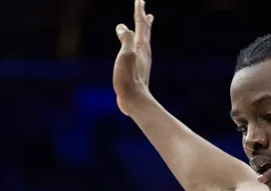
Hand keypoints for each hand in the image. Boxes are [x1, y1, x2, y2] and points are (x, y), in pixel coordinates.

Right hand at [113, 0, 153, 115]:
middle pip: (145, 33)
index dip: (139, 11)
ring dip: (143, 32)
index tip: (140, 0)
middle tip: (147, 12)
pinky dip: (136, 45)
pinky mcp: (137, 71)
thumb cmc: (128, 78)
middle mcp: (143, 53)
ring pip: (142, 42)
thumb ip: (126, 38)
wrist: (134, 100)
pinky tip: (133, 50)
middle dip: (144, 21)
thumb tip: (122, 26)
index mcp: (141, 47)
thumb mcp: (126, 55)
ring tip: (144, 27)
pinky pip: (137, 52)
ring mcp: (141, 62)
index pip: (140, 24)